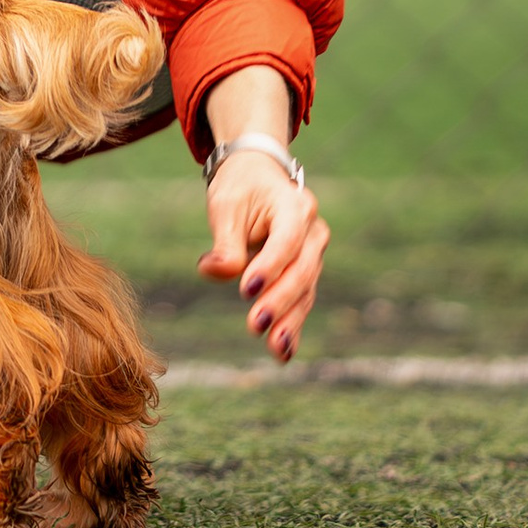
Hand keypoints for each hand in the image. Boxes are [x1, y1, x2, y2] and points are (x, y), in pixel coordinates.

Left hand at [196, 71, 328, 361]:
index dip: (269, 267)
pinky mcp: (307, 271)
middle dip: (279, 301)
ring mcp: (314, 253)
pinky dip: (292, 324)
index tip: (246, 290)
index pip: (285, 241)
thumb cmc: (240, 189)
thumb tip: (213, 272)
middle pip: (300, 270)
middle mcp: (313, 230)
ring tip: (276, 349)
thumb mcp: (226, 206)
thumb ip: (225, 242)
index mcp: (294, 206)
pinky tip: (283, 352)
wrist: (259, 176)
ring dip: (290, 321)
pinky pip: (302, 299)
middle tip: (256, 326)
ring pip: (305, 290)